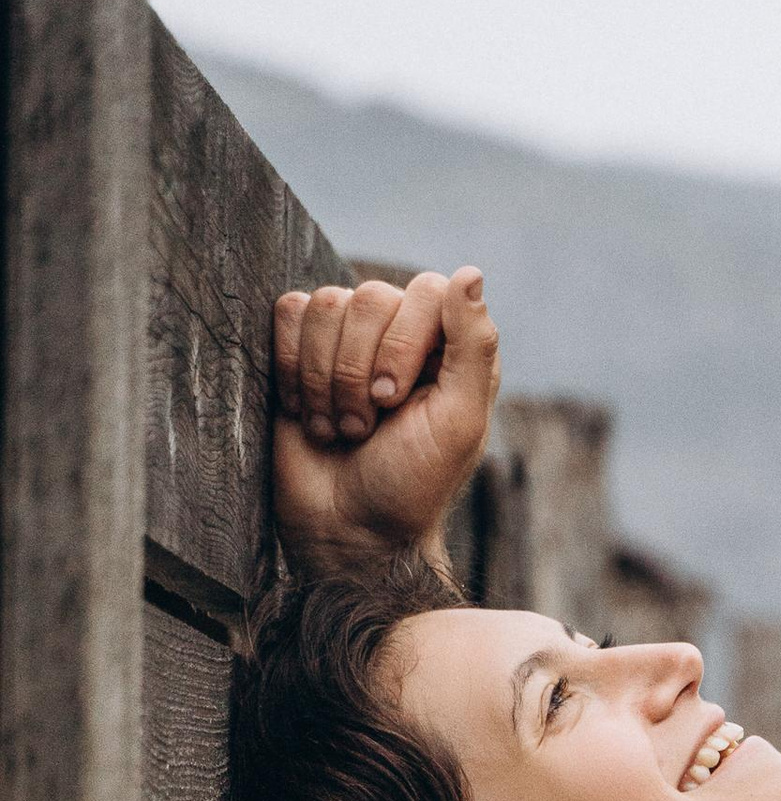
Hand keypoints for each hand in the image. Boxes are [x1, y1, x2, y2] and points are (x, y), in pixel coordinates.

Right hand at [271, 267, 499, 574]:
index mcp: (449, 346)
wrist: (347, 528)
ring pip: (323, 305)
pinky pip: (286, 315)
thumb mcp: (459, 423)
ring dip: (323, 379)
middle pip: (368, 296)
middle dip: (357, 371)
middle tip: (364, 426)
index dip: (401, 342)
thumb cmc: (412, 484)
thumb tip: (470, 272)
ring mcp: (347, 338)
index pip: (425, 291)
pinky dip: (291, 370)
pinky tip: (307, 412)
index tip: (393, 401)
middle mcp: (399, 333)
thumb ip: (474, 347)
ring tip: (339, 428)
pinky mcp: (298, 350)